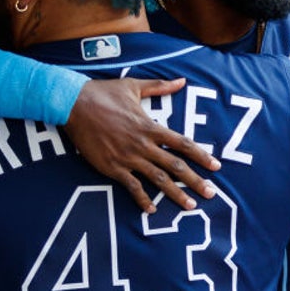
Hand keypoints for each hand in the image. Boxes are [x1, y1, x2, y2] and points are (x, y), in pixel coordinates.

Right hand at [66, 78, 219, 211]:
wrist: (74, 105)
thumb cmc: (104, 93)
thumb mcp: (134, 87)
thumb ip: (160, 87)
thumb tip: (181, 81)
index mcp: (150, 127)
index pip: (182, 144)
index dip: (201, 155)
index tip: (216, 166)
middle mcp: (143, 145)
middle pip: (175, 166)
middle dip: (195, 180)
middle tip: (211, 193)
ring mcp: (128, 158)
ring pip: (157, 180)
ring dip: (176, 194)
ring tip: (191, 205)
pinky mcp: (112, 167)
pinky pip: (131, 187)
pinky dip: (142, 199)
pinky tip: (152, 209)